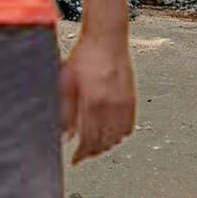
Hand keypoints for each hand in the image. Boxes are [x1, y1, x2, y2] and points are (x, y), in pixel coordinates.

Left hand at [60, 28, 134, 163]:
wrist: (107, 38)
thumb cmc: (85, 55)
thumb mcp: (67, 82)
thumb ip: (65, 111)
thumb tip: (65, 134)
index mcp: (93, 101)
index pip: (89, 140)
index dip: (81, 154)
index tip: (75, 159)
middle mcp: (111, 105)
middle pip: (105, 142)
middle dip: (92, 152)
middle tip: (83, 154)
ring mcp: (124, 102)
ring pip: (118, 137)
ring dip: (107, 145)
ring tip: (95, 145)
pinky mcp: (132, 98)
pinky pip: (129, 126)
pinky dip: (120, 135)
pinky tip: (111, 132)